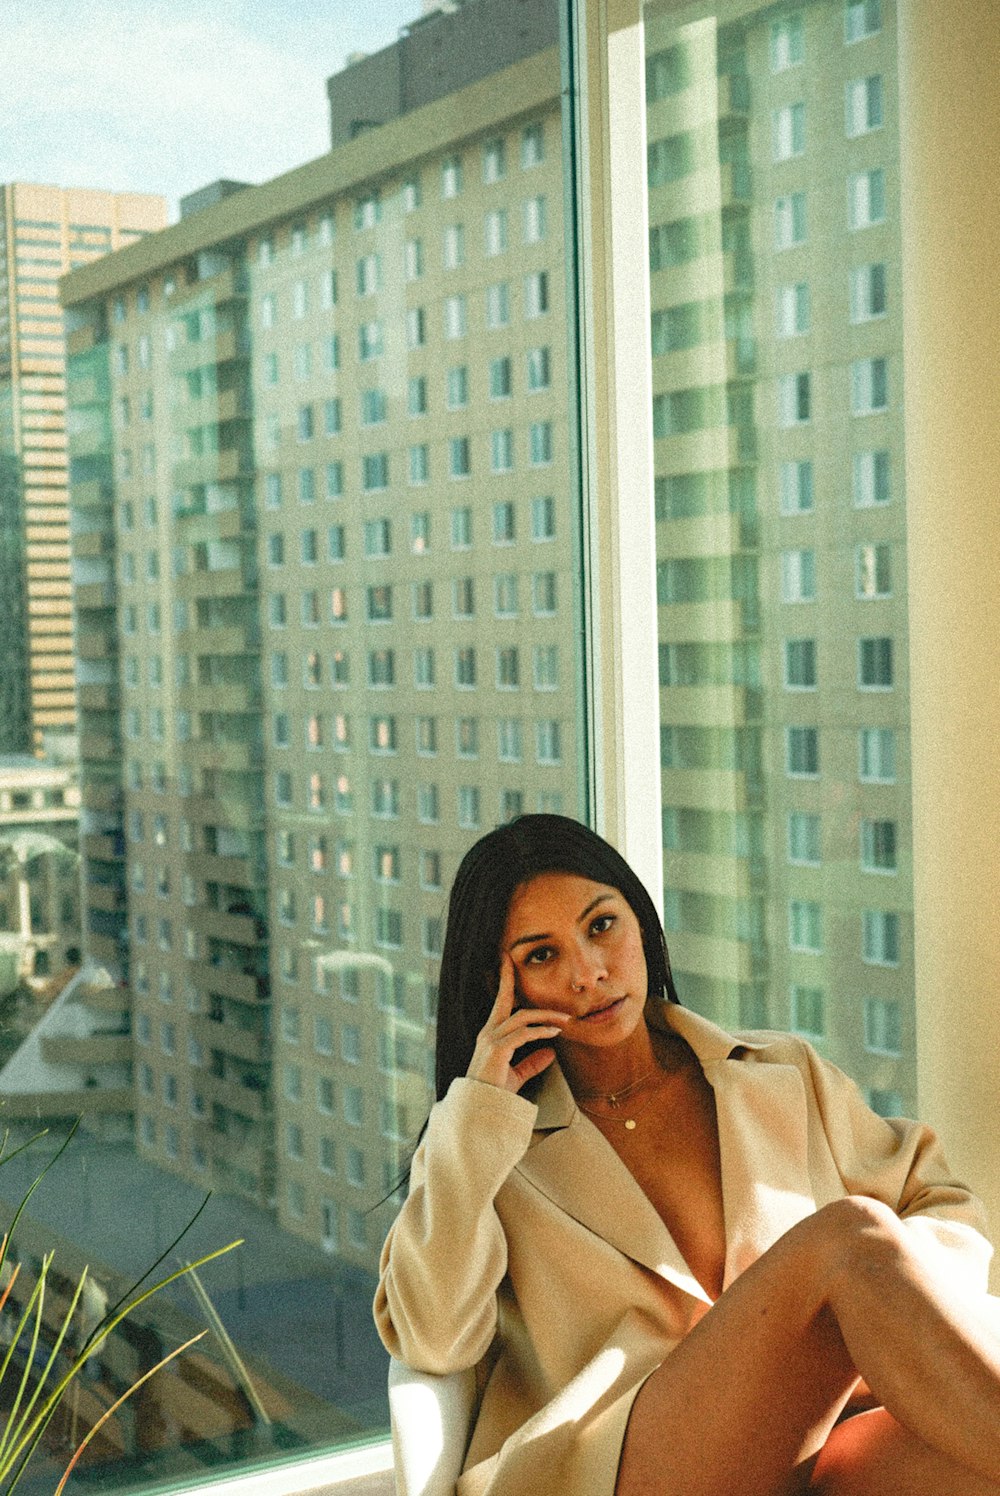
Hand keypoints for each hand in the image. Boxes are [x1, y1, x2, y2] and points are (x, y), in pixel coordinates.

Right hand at [467, 954, 567, 1093]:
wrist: (481, 1111)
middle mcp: (488, 1033)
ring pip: (522, 1017)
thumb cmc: (495, 1094)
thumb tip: (551, 1053)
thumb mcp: (516, 1076)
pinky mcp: (498, 1050)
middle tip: (518, 961)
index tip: (507, 962)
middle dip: (511, 979)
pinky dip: (541, 1031)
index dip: (504, 982)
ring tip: (565, 1018)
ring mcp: (491, 1040)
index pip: (499, 1003)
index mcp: (490, 1035)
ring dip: (546, 1015)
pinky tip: (555, 1033)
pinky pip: (524, 1034)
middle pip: (505, 1000)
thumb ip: (531, 1063)